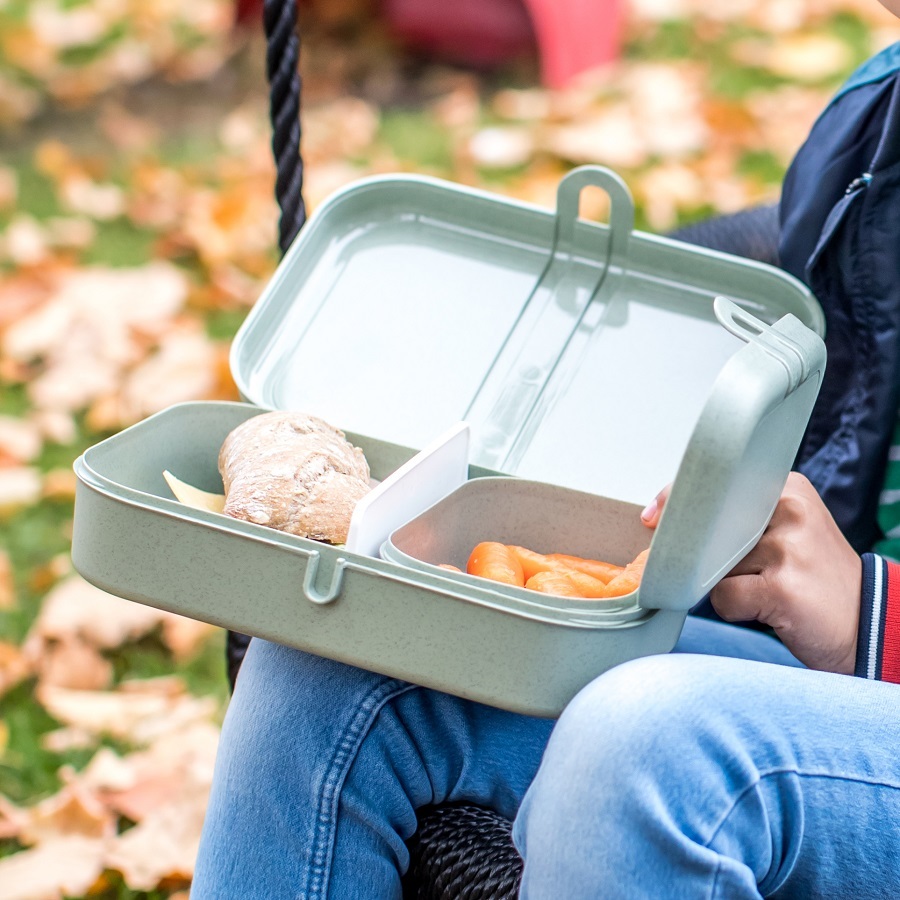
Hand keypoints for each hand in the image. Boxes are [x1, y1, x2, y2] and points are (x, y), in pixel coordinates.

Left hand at [641, 473, 861, 673]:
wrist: (869, 624)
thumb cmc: (814, 579)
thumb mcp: (787, 533)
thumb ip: (739, 520)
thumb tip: (668, 523)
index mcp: (788, 488)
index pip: (716, 484)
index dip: (677, 499)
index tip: (651, 516)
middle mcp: (788, 511)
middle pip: (708, 528)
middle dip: (697, 551)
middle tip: (718, 568)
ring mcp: (787, 549)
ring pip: (713, 566)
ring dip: (726, 585)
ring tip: (767, 591)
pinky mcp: (782, 588)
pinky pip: (724, 598)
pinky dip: (734, 609)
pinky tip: (767, 610)